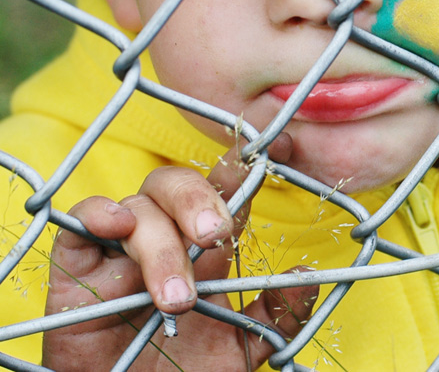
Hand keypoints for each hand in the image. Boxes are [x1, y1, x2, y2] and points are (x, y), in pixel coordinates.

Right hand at [41, 133, 317, 370]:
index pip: (225, 192)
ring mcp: (120, 251)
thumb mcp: (241, 349)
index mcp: (205, 251)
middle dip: (199, 201)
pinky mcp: (77, 269)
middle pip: (180, 186)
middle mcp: (165, 239)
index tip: (281, 145)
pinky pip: (80, 221)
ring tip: (178, 301)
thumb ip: (275, 316)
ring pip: (140, 208)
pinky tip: (116, 227)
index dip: (246, 164)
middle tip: (216, 234)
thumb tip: (306, 277)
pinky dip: (97, 214)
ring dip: (161, 247)